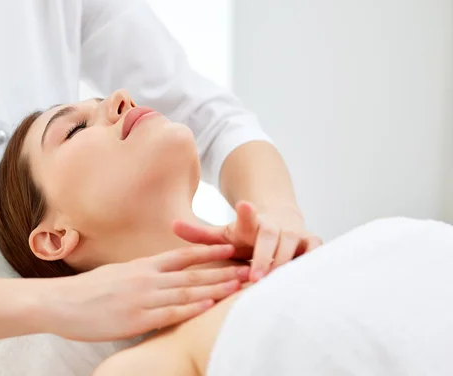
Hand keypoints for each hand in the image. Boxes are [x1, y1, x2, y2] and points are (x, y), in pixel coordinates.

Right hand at [41, 244, 249, 340]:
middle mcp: (146, 278)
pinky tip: (209, 306)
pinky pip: (170, 313)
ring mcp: (142, 298)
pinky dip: (192, 309)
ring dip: (215, 288)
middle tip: (247, 267)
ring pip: (187, 291)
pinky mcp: (136, 319)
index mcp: (142, 265)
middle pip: (192, 273)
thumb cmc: (87, 290)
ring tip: (238, 286)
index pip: (182, 255)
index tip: (229, 248)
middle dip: (222, 271)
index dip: (208, 252)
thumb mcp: (117, 273)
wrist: (59, 302)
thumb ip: (141, 273)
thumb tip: (158, 273)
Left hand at [173, 201, 321, 281]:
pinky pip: (316, 250)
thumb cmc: (246, 235)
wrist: (279, 222)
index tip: (244, 206)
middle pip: (270, 237)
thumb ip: (200, 234)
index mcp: (251, 223)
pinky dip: (312, 260)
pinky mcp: (311, 241)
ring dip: (285, 262)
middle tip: (254, 277)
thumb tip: (172, 226)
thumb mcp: (224, 235)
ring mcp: (294, 232)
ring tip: (273, 283)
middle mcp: (274, 225)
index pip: (248, 217)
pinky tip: (304, 278)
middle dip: (263, 256)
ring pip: (293, 246)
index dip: (246, 213)